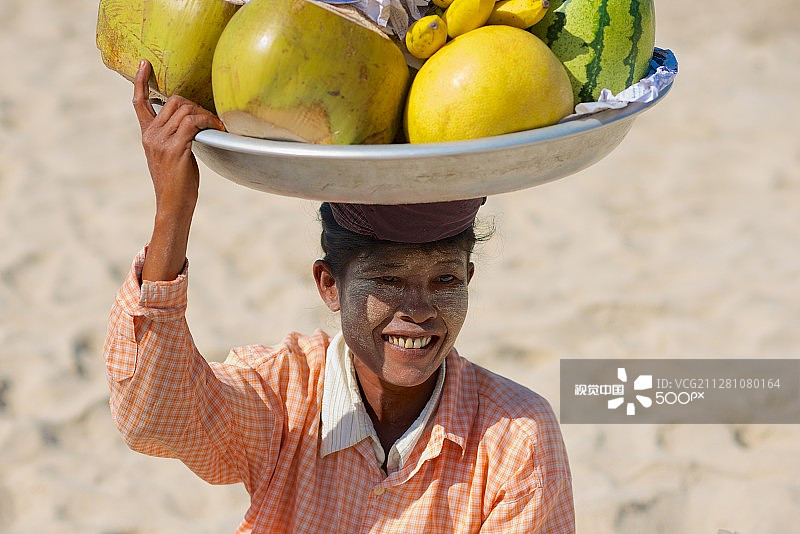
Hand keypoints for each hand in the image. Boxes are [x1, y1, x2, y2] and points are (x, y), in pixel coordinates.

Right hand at [133, 60, 223, 280]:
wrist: (173, 204)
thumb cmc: (176, 182)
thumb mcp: (169, 155)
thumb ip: (172, 136)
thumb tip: (189, 121)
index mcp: (147, 134)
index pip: (139, 102)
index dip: (142, 82)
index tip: (145, 64)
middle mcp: (151, 135)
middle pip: (174, 101)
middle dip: (194, 105)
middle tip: (208, 118)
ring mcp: (162, 141)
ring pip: (185, 110)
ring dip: (205, 114)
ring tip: (215, 125)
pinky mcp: (176, 148)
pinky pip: (193, 123)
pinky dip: (208, 122)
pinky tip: (216, 129)